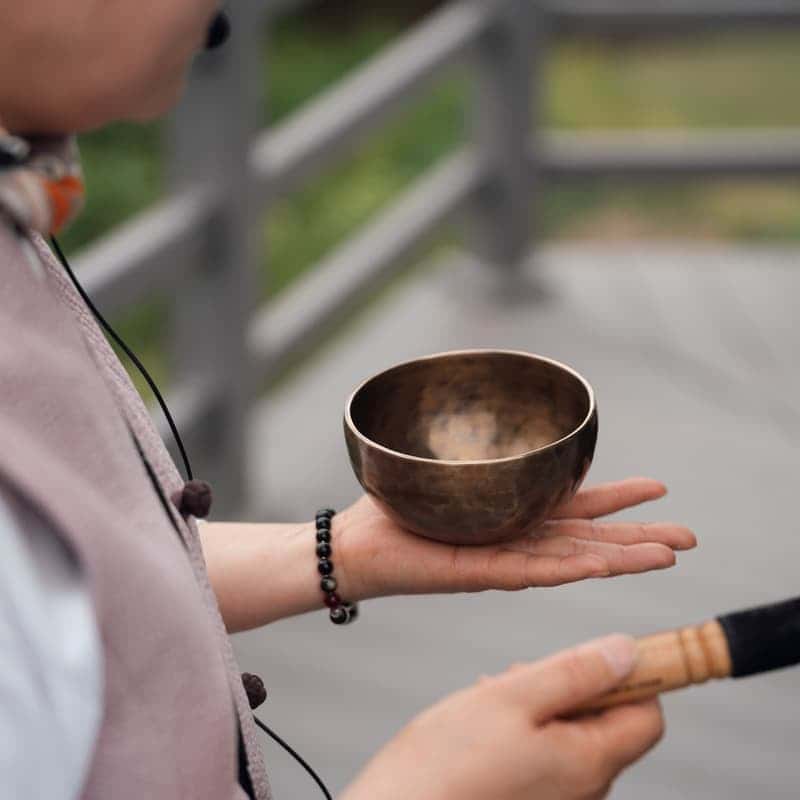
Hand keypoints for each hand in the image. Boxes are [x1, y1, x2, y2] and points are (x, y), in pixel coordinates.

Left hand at [335, 478, 694, 601]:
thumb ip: (478, 451)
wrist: (357, 542)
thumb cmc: (399, 507)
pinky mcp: (475, 572)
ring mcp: (500, 560)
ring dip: (618, 559)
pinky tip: (604, 566)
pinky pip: (529, 570)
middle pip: (586, 541)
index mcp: (514, 516)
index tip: (659, 490)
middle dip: (637, 540)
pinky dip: (567, 569)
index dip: (617, 502)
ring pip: (570, 560)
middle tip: (688, 539)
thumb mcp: (448, 471)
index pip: (574, 510)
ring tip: (666, 555)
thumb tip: (494, 404)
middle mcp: (515, 541)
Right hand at [342, 634, 663, 799]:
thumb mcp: (512, 697)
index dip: (630, 676)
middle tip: (522, 676)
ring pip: (573, 737)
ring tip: (496, 698)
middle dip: (572, 687)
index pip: (648, 715)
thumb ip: (575, 672)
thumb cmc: (446, 763)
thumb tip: (627, 652)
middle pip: (608, 723)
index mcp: (589, 763)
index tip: (594, 653)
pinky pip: (549, 758)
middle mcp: (584, 791)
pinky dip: (528, 732)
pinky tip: (488, 724)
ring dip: (544, 706)